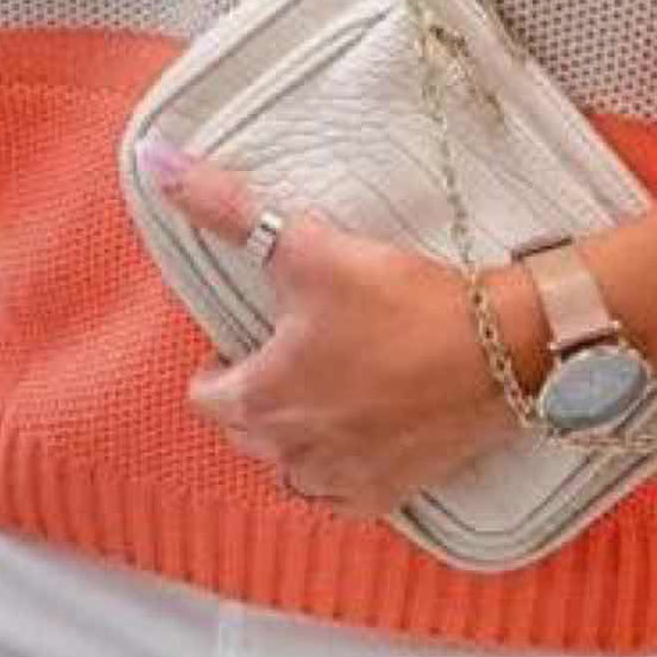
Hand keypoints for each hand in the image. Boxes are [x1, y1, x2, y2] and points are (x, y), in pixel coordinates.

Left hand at [148, 144, 524, 520]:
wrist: (499, 351)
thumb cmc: (401, 303)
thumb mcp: (308, 247)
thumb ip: (228, 209)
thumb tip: (158, 162)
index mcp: (262, 397)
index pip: (205, 397)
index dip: (216, 365)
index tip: (241, 340)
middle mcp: (293, 450)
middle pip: (245, 433)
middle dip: (253, 398)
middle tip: (286, 356)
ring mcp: (343, 478)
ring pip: (292, 467)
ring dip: (294, 437)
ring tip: (322, 394)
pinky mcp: (391, 491)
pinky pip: (342, 494)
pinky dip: (341, 468)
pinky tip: (361, 435)